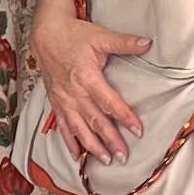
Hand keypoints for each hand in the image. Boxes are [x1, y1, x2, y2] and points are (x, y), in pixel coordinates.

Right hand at [29, 0, 149, 160]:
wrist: (46, 34)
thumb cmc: (74, 35)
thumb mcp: (101, 36)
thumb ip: (124, 42)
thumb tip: (147, 43)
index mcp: (87, 77)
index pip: (109, 102)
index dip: (124, 117)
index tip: (137, 130)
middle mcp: (74, 92)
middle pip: (95, 120)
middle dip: (110, 139)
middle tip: (123, 155)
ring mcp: (63, 99)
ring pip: (78, 128)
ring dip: (92, 145)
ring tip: (105, 160)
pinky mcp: (55, 102)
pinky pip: (62, 126)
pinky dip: (69, 141)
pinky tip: (77, 155)